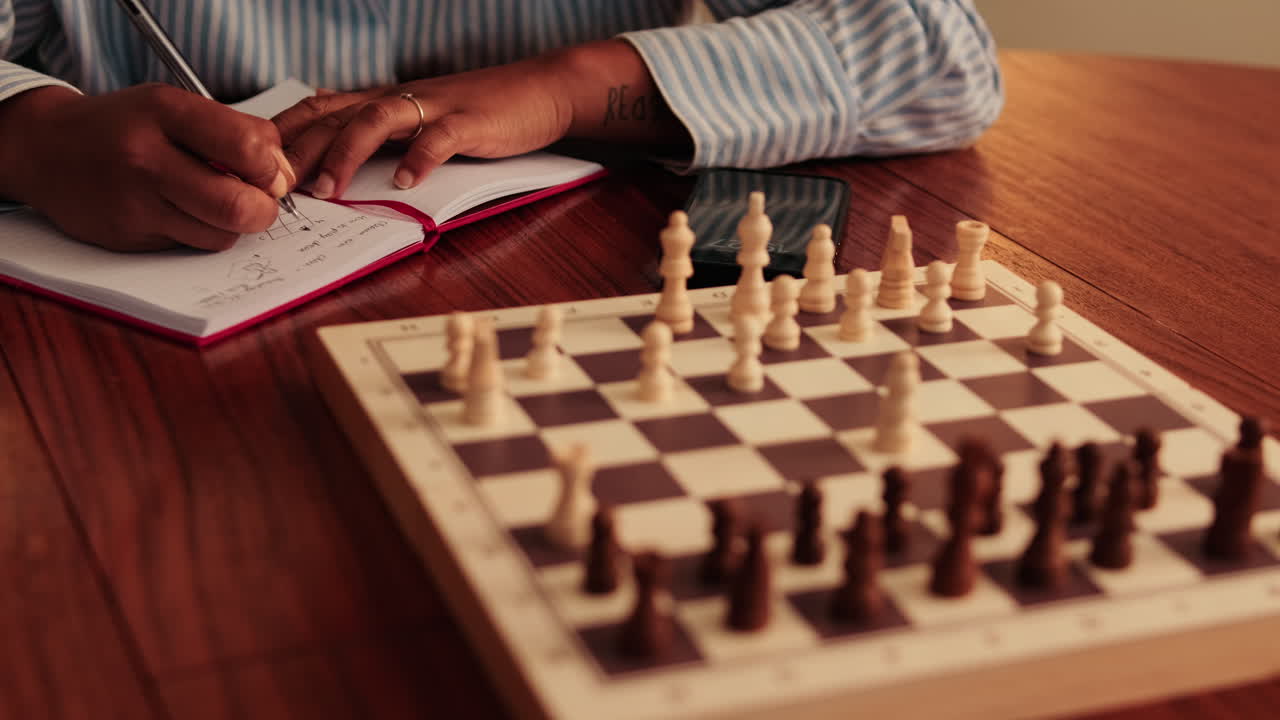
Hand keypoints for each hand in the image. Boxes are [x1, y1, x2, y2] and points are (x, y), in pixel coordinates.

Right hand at [0, 84, 292, 251]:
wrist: (47, 149)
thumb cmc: (126, 125)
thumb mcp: (174, 105)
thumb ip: (234, 131)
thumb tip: (283, 173)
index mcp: (165, 112)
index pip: (247, 147)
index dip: (274, 168)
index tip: (273, 173)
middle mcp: (147, 158)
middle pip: (238, 206)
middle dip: (264, 210)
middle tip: (260, 201)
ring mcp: (135, 203)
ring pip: (220, 235)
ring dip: (233, 225)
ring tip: (217, 202)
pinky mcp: (129, 239)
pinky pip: (191, 246)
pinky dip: (200, 233)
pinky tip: (181, 212)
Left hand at [273, 52, 575, 198]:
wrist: (541, 90)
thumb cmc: (481, 112)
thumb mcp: (420, 122)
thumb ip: (382, 138)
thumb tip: (335, 162)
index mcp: (383, 100)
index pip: (317, 110)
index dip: (281, 136)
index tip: (251, 167)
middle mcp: (400, 99)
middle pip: (334, 117)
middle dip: (298, 152)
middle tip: (271, 188)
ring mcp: (434, 107)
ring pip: (374, 122)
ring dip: (346, 155)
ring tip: (328, 190)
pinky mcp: (469, 120)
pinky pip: (439, 138)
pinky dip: (420, 159)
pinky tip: (407, 183)